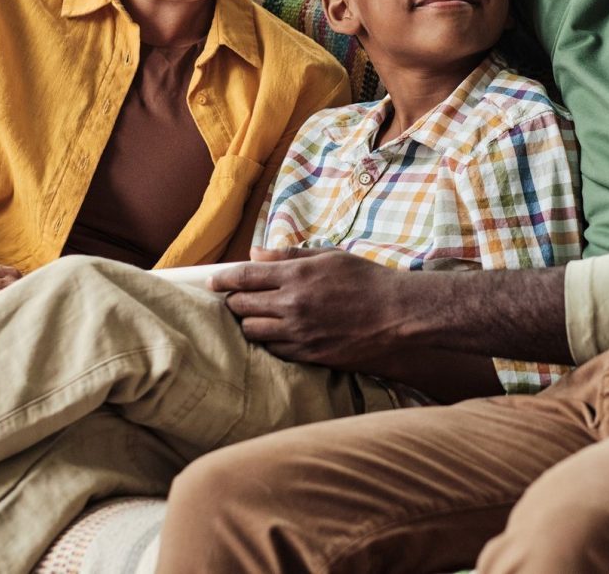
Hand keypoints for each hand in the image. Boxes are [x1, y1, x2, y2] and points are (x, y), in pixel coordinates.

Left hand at [210, 247, 406, 371]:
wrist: (397, 317)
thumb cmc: (367, 281)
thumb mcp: (330, 257)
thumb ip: (289, 257)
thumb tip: (255, 253)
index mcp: (296, 276)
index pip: (244, 276)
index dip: (222, 278)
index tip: (211, 281)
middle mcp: (292, 305)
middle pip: (240, 306)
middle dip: (233, 301)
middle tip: (235, 299)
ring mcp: (298, 333)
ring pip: (252, 331)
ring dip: (248, 323)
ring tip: (255, 317)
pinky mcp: (307, 355)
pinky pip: (272, 350)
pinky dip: (268, 341)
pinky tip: (275, 334)